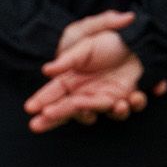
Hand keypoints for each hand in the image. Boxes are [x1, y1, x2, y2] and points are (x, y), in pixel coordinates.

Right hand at [27, 9, 149, 131]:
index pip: (53, 93)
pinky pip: (124, 109)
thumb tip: (46, 70)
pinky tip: (130, 98)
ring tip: (97, 106)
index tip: (29, 108)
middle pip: (66, 109)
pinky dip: (129, 106)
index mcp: (73, 79)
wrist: (137, 40)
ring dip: (94, 113)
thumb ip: (68, 60)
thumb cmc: (109, 41)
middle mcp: (86, 92)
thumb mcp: (85, 46)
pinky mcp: (125, 98)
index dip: (41, 100)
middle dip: (51, 118)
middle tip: (35, 126)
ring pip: (95, 113)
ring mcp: (105, 97)